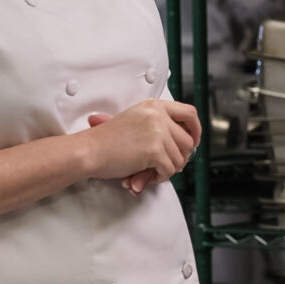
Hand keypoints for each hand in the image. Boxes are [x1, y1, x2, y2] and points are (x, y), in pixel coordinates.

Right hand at [81, 100, 200, 194]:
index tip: (194, 140)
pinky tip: (144, 175)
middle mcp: (158, 116)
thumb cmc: (106, 140)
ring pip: (180, 158)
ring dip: (167, 169)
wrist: (88, 150)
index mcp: (154, 106)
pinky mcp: (155, 150)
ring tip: (149, 170)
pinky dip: (159, 177)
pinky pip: (169, 170)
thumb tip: (186, 140)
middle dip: (180, 157)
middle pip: (188, 141)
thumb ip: (159, 125)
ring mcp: (158, 132)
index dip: (195, 129)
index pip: (189, 113)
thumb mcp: (135, 121)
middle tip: (165, 165)